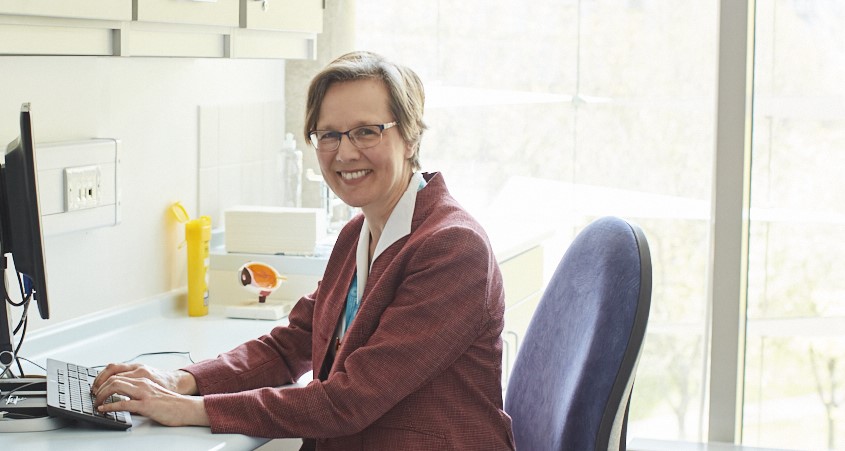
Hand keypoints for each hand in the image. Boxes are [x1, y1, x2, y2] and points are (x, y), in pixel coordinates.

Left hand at [92, 375, 208, 426]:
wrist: (185, 407)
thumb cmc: (169, 402)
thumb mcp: (151, 391)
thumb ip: (137, 391)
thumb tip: (122, 398)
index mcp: (143, 378)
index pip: (117, 373)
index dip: (103, 380)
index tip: (96, 388)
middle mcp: (142, 382)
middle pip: (113, 378)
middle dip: (99, 387)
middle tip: (94, 396)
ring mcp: (144, 392)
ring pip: (116, 386)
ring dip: (101, 395)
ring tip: (96, 402)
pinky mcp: (146, 404)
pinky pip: (123, 404)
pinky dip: (109, 407)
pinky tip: (103, 410)